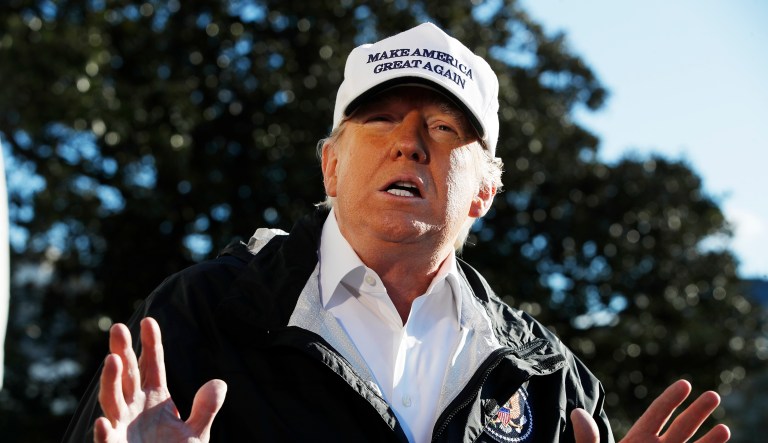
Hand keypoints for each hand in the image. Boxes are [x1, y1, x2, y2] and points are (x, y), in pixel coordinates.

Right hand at [94, 317, 226, 442]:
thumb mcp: (196, 433)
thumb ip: (206, 408)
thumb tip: (218, 382)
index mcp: (154, 398)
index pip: (152, 366)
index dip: (150, 344)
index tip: (148, 320)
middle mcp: (134, 408)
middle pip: (127, 375)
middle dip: (122, 352)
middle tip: (118, 328)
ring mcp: (122, 428)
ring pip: (113, 401)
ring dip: (111, 382)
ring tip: (113, 360)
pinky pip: (107, 441)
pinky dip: (104, 434)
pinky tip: (103, 423)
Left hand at [571, 380, 730, 442]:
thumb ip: (588, 439)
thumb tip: (577, 413)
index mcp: (636, 441)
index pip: (657, 414)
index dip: (671, 399)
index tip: (686, 384)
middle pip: (681, 427)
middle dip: (697, 412)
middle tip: (714, 395)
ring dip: (709, 440)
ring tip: (725, 428)